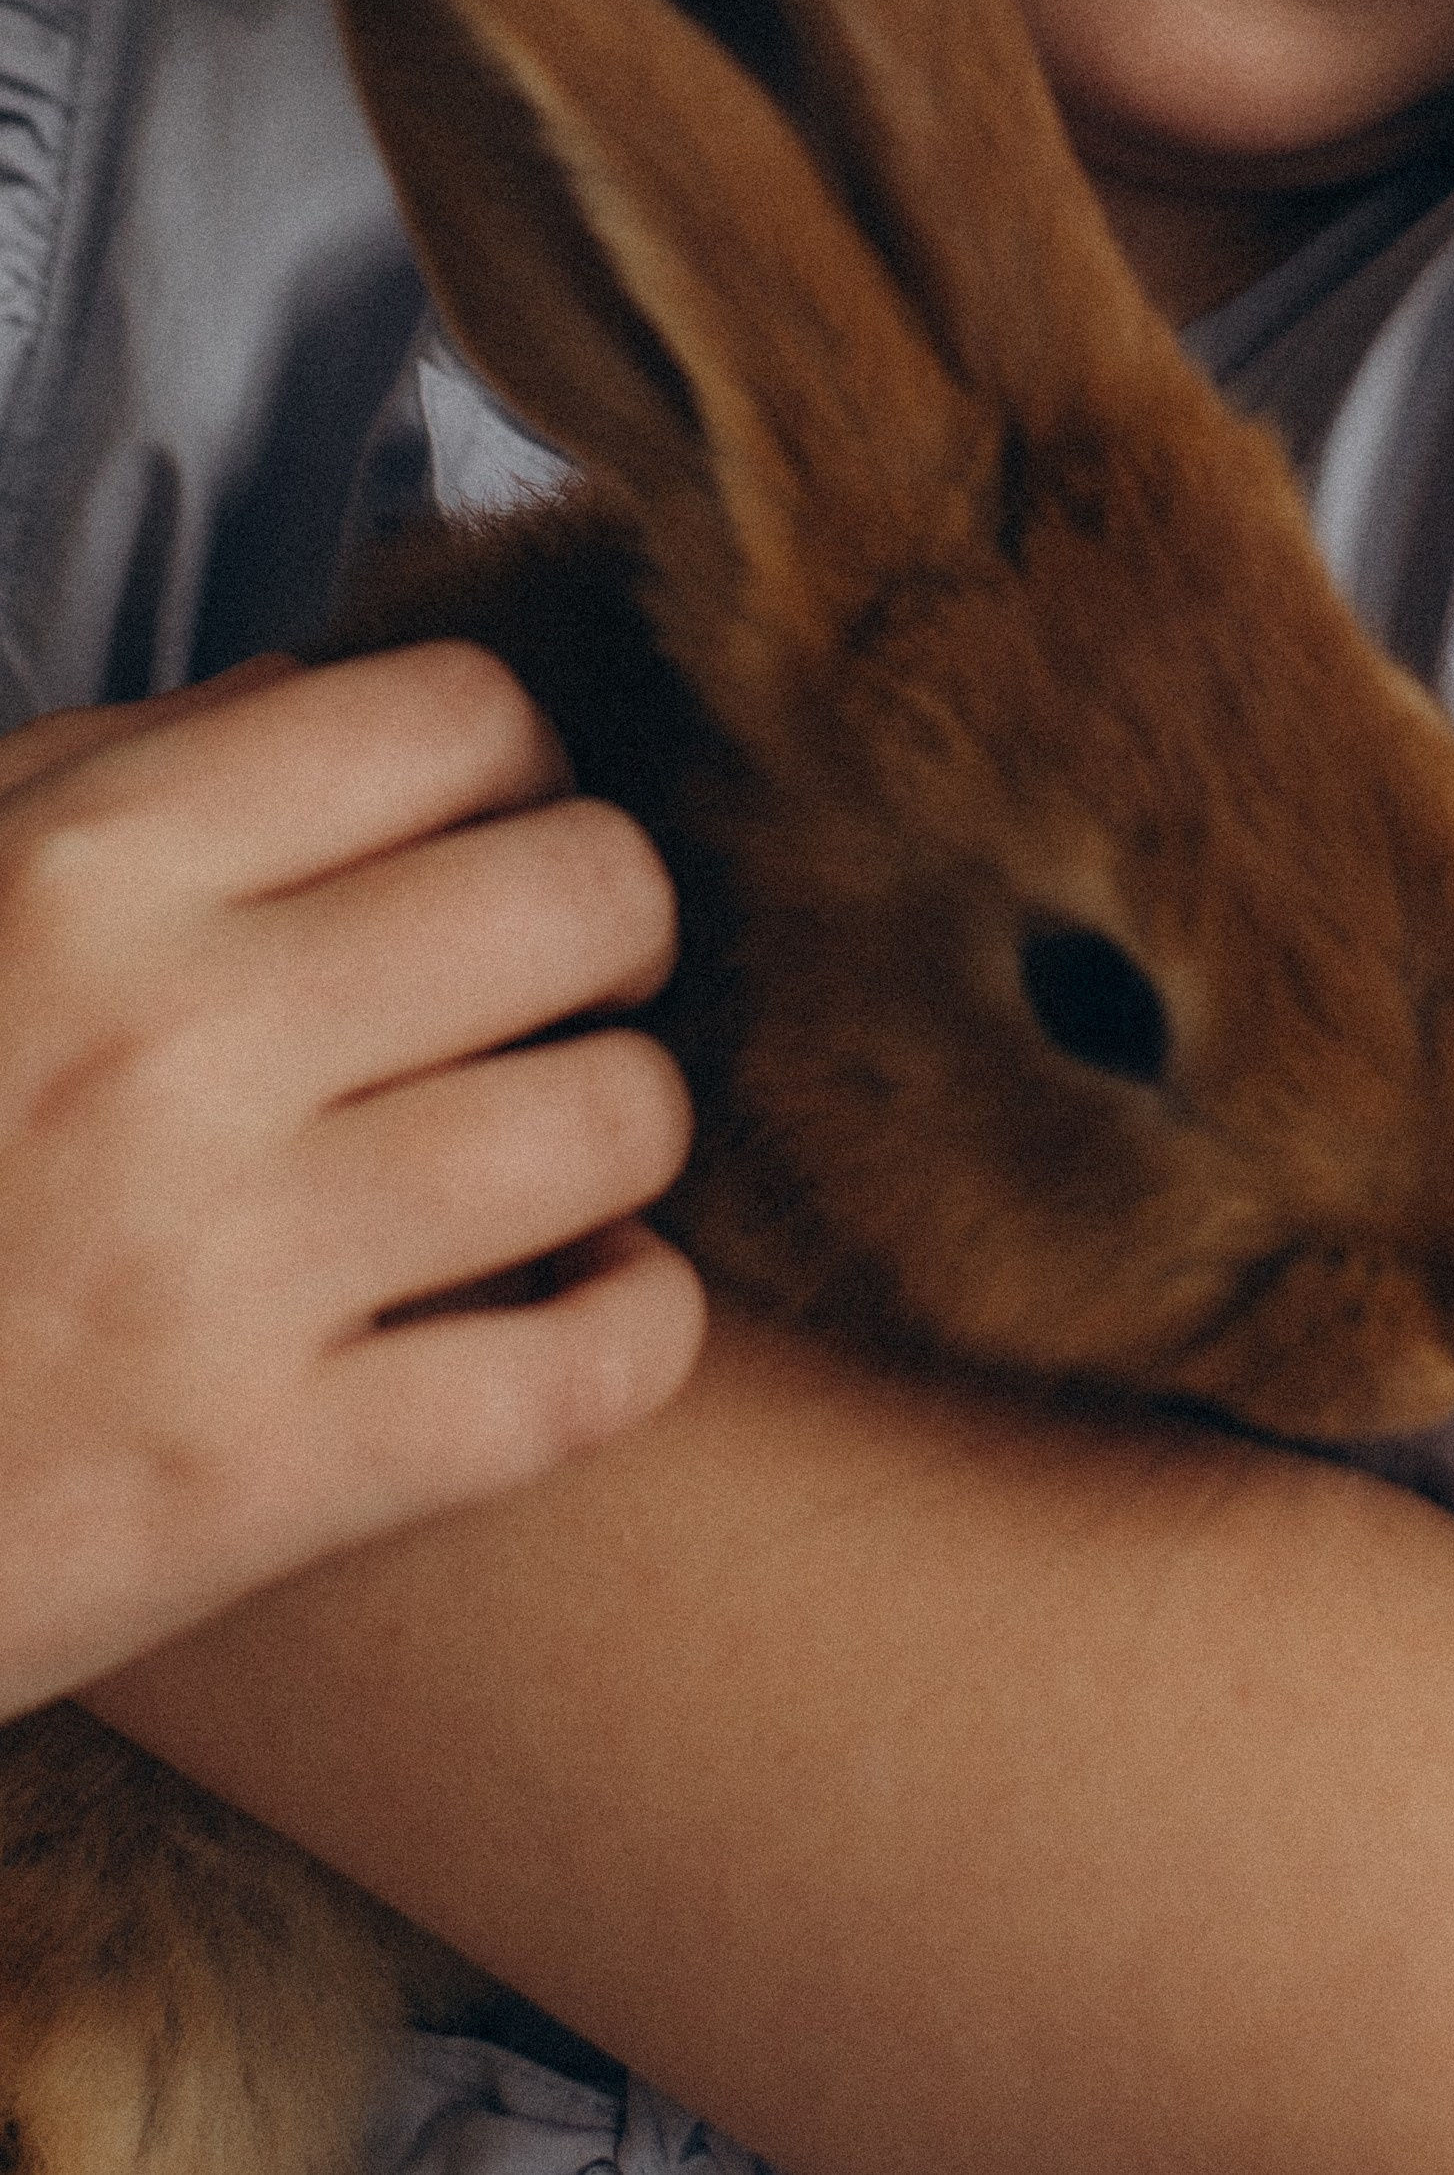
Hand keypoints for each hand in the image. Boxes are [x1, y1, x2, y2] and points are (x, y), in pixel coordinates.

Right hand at [0, 643, 701, 1721]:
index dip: (522, 765)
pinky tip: (586, 1300)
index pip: (460, 718)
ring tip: (563, 1148)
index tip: (500, 825)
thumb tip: (309, 702)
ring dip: (626, 1126)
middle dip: (615, 928)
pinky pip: (586, 1375)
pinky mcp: (258, 1481)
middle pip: (587, 893)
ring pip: (620, 1120)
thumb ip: (107, 777)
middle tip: (565, 982)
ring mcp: (224, 1269)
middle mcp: (170, 1043)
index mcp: (84, 874)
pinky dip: (640, 1330)